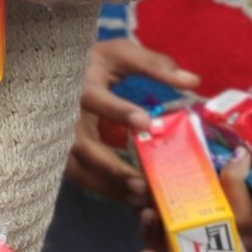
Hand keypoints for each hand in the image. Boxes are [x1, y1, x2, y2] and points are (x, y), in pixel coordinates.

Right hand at [65, 37, 200, 205]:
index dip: (119, 111)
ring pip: (78, 167)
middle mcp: (65, 113)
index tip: (147, 122)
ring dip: (107, 184)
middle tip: (143, 183)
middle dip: (111, 166)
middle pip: (82, 145)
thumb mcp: (122, 54)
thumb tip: (193, 81)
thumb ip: (155, 65)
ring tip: (138, 197)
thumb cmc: (97, 62)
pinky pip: (79, 175)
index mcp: (81, 84)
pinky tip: (128, 197)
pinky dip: (102, 188)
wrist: (58, 69)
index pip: (96, 99)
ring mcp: (60, 135)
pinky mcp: (62, 151)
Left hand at [137, 112, 251, 251]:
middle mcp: (249, 246)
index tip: (234, 156)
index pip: (247, 217)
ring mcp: (232, 249)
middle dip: (184, 215)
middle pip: (208, 238)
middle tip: (161, 188)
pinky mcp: (215, 246)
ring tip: (144, 211)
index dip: (233, 185)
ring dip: (164, 236)